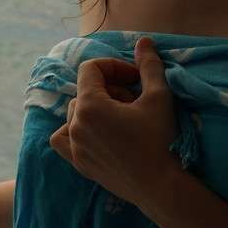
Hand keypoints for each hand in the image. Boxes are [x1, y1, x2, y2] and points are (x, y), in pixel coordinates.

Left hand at [47, 36, 181, 214]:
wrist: (162, 186)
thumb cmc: (161, 139)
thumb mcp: (159, 96)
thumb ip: (149, 65)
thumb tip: (143, 41)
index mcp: (90, 106)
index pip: (91, 69)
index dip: (114, 66)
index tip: (135, 78)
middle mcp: (75, 125)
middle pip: (85, 91)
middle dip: (109, 89)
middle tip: (135, 100)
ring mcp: (75, 147)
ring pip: (76, 113)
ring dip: (96, 108)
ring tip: (122, 119)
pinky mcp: (80, 164)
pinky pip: (65, 139)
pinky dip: (75, 130)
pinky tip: (97, 133)